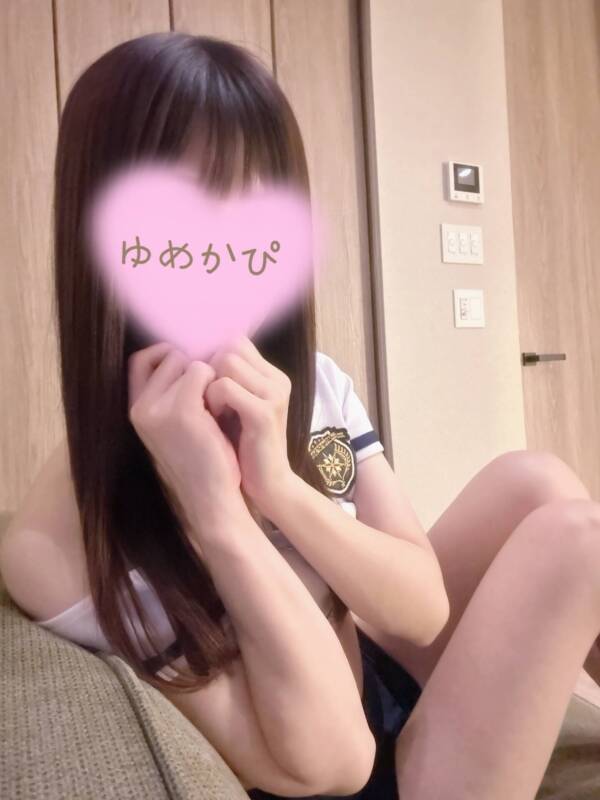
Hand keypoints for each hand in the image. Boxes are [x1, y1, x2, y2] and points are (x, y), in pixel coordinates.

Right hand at [127, 342, 241, 526]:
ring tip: (218, 407)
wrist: (211, 499)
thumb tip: (191, 355)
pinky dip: (218, 384)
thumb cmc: (202, 462)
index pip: (140, 360)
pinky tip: (223, 410)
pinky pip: (203, 371)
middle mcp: (140, 408)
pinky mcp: (183, 411)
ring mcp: (158, 408)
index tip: (193, 367)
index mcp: (135, 410)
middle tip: (212, 392)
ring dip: (210, 377)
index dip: (166, 354)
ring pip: (190, 362)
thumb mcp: (177, 425)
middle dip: (196, 365)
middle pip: (169, 356)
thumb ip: (172, 393)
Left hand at [205, 336, 294, 513]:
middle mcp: (276, 379)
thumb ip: (223, 382)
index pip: (235, 340)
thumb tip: (191, 358)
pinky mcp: (264, 413)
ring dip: (209, 384)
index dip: (211, 357)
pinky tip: (213, 420)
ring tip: (209, 410)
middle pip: (229, 346)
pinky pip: (225, 387)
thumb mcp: (233, 408)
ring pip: (226, 361)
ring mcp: (273, 394)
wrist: (267, 486)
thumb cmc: (242, 448)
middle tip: (205, 400)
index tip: (201, 385)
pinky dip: (212, 400)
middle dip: (209, 370)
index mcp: (270, 375)